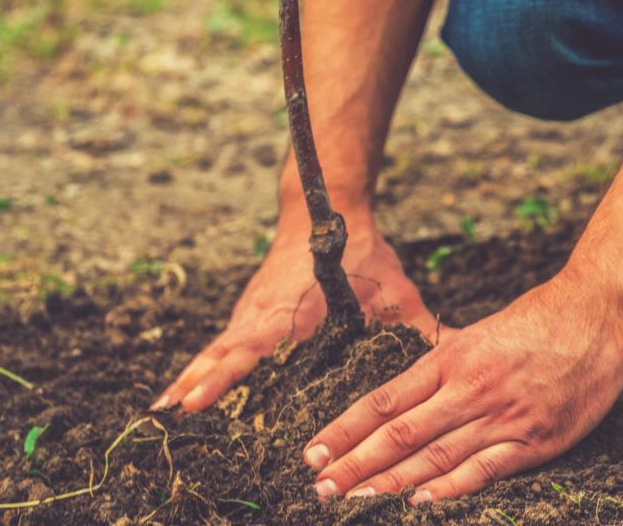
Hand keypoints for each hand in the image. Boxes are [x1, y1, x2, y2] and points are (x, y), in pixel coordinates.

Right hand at [152, 210, 440, 412]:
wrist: (325, 207)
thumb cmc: (363, 251)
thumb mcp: (395, 290)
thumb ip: (419, 326)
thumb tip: (457, 351)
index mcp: (295, 309)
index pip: (254, 346)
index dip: (226, 375)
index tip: (198, 400)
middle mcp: (265, 312)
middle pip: (225, 352)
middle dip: (199, 383)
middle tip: (173, 416)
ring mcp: (253, 311)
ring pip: (218, 348)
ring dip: (193, 377)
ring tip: (165, 413)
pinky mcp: (251, 312)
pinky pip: (223, 343)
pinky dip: (204, 366)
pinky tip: (185, 394)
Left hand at [301, 272, 622, 501]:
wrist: (598, 311)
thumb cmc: (540, 318)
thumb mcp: (481, 332)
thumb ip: (445, 361)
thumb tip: (409, 382)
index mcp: (451, 359)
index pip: (384, 400)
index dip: (346, 429)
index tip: (313, 451)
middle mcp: (469, 388)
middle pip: (399, 433)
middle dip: (355, 464)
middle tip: (319, 488)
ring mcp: (502, 416)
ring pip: (434, 456)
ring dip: (389, 482)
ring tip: (353, 500)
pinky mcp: (536, 439)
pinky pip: (485, 469)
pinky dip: (450, 488)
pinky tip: (419, 502)